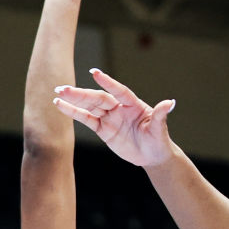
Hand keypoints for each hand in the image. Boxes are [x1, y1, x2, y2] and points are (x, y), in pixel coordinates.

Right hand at [52, 69, 175, 166]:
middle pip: (99, 98)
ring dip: (74, 100)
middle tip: (64, 88)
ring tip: (58, 93)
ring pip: (90, 107)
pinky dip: (74, 113)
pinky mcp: (102, 129)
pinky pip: (87, 120)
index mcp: (134, 105)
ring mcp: (110, 117)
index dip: (108, 83)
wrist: (152, 156)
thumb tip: (170, 102)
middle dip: (81, 94)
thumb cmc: (158, 140)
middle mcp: (120, 108)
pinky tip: (61, 106)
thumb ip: (161, 115)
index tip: (95, 73)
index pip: (119, 91)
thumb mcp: (160, 129)